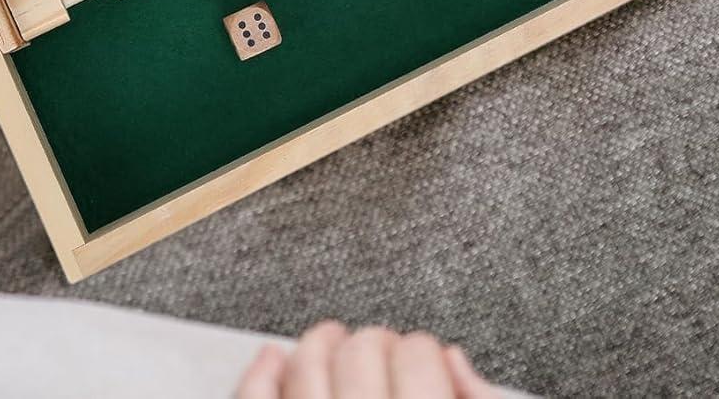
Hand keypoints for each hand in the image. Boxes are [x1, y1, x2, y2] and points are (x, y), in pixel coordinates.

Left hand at [236, 323, 503, 398]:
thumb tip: (459, 365)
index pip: (421, 356)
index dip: (426, 350)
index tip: (428, 358)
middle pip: (364, 352)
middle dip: (378, 343)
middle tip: (388, 353)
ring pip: (306, 367)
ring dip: (321, 345)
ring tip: (334, 343)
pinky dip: (259, 375)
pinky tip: (271, 358)